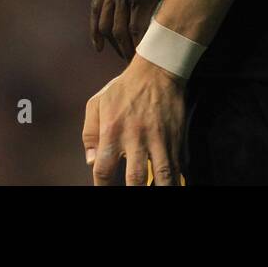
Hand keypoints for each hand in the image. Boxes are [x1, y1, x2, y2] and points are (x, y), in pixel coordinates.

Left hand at [82, 55, 185, 185]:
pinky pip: (178, 166)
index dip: (102, 187)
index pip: (103, 169)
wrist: (157, 71)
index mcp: (112, 131)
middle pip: (135, 178)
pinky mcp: (175, 138)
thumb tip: (91, 161)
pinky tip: (170, 185)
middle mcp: (136, 138)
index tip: (104, 192)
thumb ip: (89, 134)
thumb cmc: (124, 88)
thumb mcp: (97, 104)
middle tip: (131, 196)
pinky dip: (175, 180)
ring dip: (160, 188)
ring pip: (163, 174)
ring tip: (156, 192)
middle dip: (134, 193)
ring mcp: (159, 139)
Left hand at [91, 0, 183, 58]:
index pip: (96, 7)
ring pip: (120, 29)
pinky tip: (145, 52)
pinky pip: (138, 27)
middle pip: (106, 23)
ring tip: (134, 60)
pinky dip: (139, 43)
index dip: (96, 29)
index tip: (97, 45)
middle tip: (122, 56)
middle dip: (111, 43)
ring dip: (125, 47)